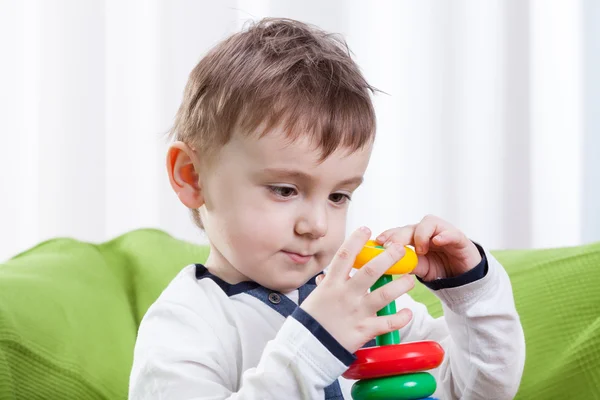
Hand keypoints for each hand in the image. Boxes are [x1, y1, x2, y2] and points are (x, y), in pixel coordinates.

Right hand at [300, 226, 414, 353]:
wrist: (307, 348)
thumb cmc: (310, 321)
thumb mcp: (315, 298)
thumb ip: (325, 285)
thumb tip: (327, 276)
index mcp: (331, 284)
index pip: (344, 255)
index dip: (356, 240)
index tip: (366, 229)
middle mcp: (346, 295)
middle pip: (371, 271)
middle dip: (388, 257)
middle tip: (400, 248)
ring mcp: (356, 312)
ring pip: (384, 295)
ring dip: (401, 286)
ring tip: (411, 279)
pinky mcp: (364, 330)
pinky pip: (387, 323)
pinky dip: (400, 318)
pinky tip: (408, 313)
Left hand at [375, 215, 481, 281]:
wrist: (465, 276)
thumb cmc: (440, 268)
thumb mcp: (420, 268)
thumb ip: (407, 264)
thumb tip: (387, 265)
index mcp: (414, 238)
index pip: (399, 232)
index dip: (388, 234)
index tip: (378, 242)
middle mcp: (427, 232)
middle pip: (410, 227)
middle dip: (399, 235)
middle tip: (391, 246)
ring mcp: (443, 232)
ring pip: (429, 223)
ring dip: (421, 235)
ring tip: (420, 250)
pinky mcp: (458, 238)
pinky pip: (451, 232)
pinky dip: (443, 235)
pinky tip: (437, 241)